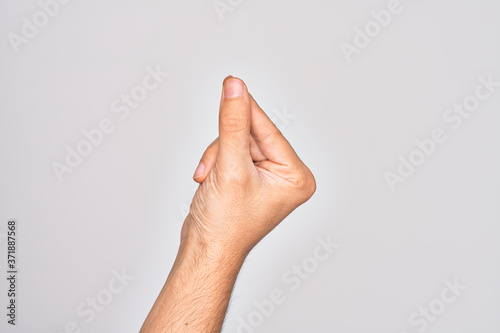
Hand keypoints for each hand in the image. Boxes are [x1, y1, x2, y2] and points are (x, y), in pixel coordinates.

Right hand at [183, 76, 315, 257]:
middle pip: (251, 135)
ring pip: (236, 142)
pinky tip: (208, 180)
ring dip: (217, 155)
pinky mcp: (248, 178)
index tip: (231, 83)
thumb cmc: (225, 224)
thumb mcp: (230, 167)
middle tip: (214, 165)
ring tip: (209, 178)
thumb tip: (235, 87)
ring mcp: (267, 177)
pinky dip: (215, 161)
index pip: (268, 131)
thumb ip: (232, 124)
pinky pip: (230, 152)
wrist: (205, 251)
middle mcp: (286, 175)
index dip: (246, 111)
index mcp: (296, 176)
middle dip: (225, 146)